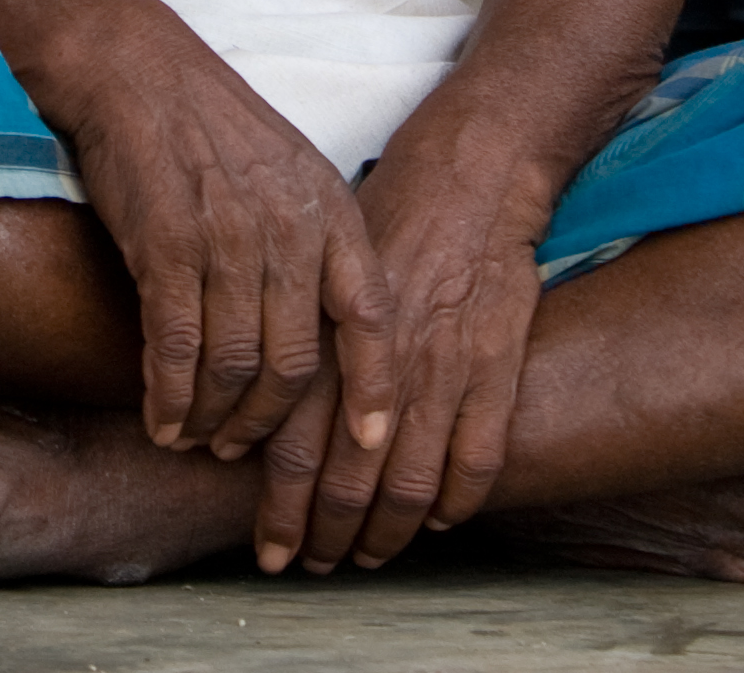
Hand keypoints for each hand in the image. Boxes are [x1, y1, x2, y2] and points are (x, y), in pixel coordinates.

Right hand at [14, 0, 402, 466]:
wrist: (135, 68)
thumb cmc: (212, 127)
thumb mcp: (290, 173)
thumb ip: (314, 244)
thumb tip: (325, 328)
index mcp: (330, 211)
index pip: (372, 316)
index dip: (375, 386)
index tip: (372, 441)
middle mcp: (288, 230)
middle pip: (296, 363)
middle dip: (267, 422)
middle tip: (240, 448)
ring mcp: (227, 238)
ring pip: (233, 365)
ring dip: (212, 418)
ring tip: (195, 437)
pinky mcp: (165, 246)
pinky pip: (175, 346)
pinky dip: (168, 395)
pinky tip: (160, 418)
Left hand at [255, 124, 551, 572]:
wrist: (470, 177)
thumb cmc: (387, 222)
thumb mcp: (318, 275)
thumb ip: (294, 343)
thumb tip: (246, 408)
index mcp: (327, 340)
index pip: (293, 450)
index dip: (281, 511)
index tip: (271, 550)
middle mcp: (380, 363)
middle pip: (348, 482)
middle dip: (328, 536)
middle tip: (316, 565)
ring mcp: (443, 370)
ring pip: (411, 484)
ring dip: (388, 535)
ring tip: (371, 557)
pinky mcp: (496, 367)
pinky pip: (479, 459)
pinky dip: (459, 501)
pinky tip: (439, 519)